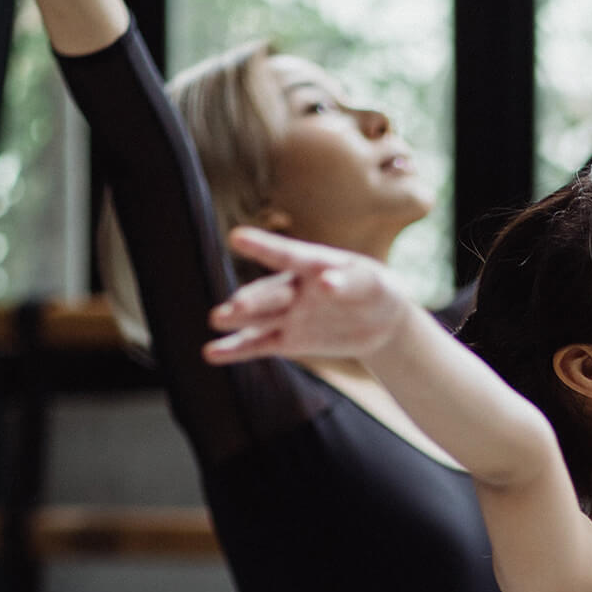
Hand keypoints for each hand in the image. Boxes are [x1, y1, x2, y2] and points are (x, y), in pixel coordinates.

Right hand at [203, 227, 408, 364]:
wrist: (380, 321)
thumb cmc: (376, 290)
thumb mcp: (372, 283)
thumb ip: (348, 282)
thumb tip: (323, 283)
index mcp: (312, 263)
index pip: (286, 255)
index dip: (263, 247)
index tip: (237, 237)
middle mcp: (293, 287)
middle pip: (270, 295)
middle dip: (252, 302)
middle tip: (235, 308)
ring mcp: (288, 314)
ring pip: (259, 318)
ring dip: (238, 321)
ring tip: (217, 320)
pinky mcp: (287, 340)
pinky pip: (260, 344)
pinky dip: (236, 350)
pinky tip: (212, 354)